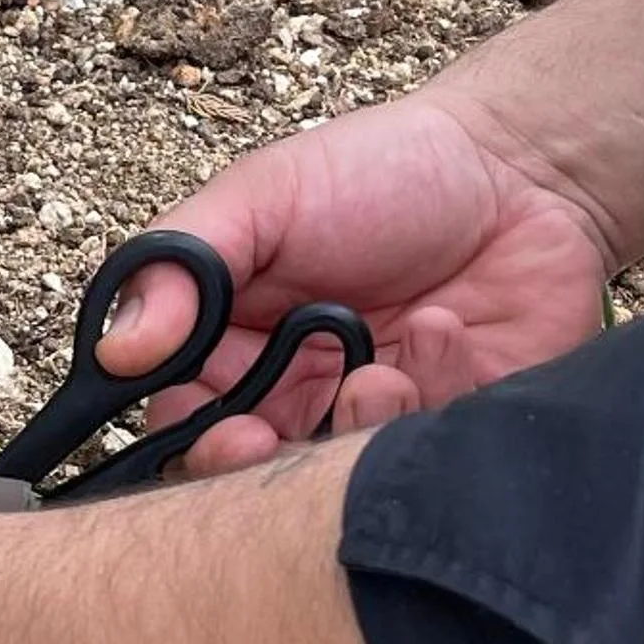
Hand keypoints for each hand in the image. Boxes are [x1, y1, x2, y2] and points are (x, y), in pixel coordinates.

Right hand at [105, 89, 619, 472]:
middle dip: (259, 466)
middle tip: (267, 439)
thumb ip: (183, 266)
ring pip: (335, 477)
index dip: (192, 440)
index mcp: (237, 348)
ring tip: (381, 367)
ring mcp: (374, 420)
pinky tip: (446, 329)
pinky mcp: (450, 431)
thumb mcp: (265, 197)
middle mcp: (299, 396)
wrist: (526, 166)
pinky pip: (423, 454)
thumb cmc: (384, 172)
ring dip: (353, 426)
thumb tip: (117, 348)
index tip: (216, 428)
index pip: (187, 423)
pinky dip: (429, 394)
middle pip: (254, 473)